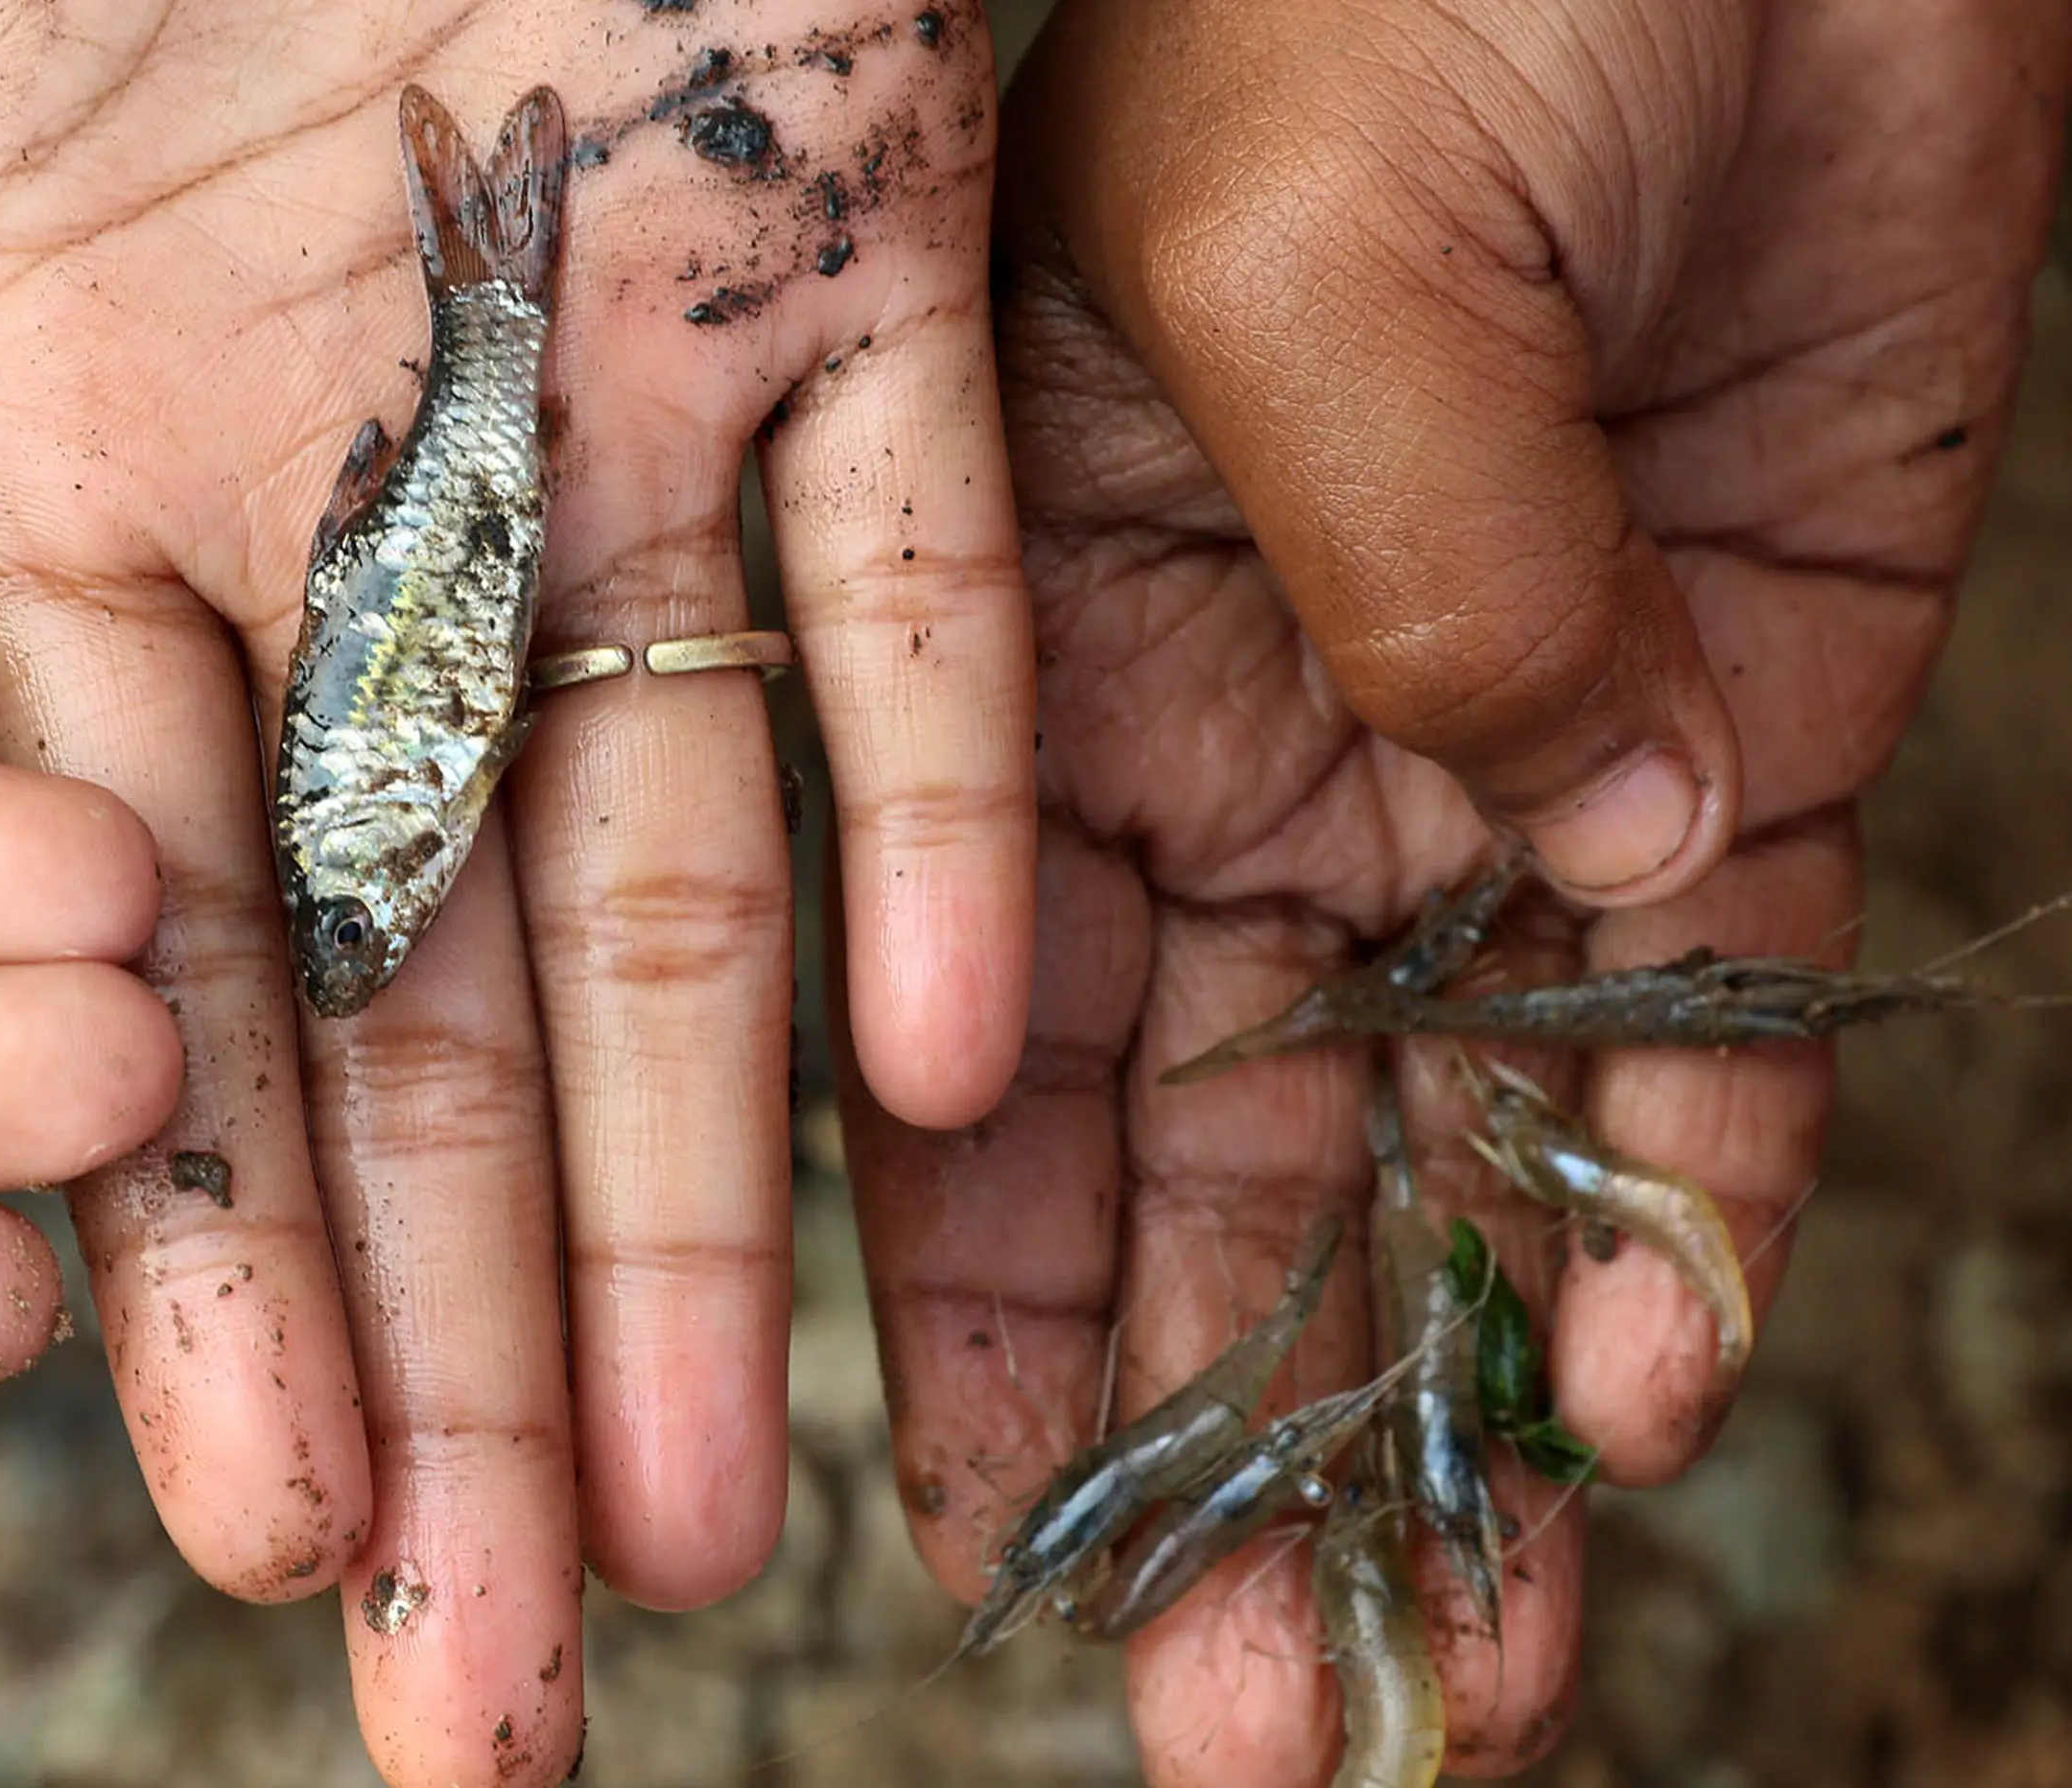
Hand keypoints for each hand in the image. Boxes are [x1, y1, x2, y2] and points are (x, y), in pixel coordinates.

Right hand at [0, 5, 1035, 1775]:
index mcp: (61, 453)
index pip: (108, 937)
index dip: (166, 1232)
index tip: (211, 1519)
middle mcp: (344, 500)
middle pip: (394, 1004)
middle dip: (433, 1355)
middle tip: (473, 1692)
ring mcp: (607, 396)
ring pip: (664, 865)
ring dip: (689, 1202)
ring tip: (676, 1534)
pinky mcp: (856, 250)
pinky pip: (908, 575)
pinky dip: (943, 794)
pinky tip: (950, 1079)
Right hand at [851, 0, 2067, 1779]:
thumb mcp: (1304, 235)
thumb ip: (1378, 556)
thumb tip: (1535, 828)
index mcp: (1008, 642)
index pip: (930, 1038)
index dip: (954, 1307)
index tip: (956, 1553)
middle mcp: (1203, 747)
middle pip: (1176, 1173)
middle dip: (1197, 1455)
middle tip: (1225, 1728)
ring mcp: (1452, 764)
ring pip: (1410, 1161)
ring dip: (1420, 1419)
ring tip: (1447, 1687)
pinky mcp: (1701, 739)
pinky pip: (1675, 1032)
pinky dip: (1664, 1205)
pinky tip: (1632, 1378)